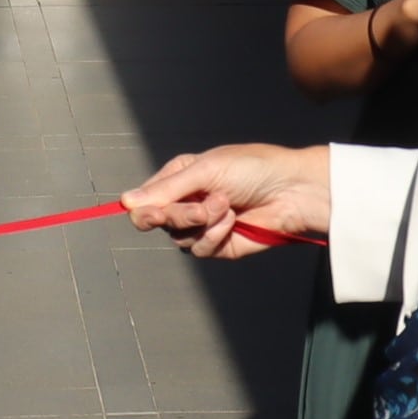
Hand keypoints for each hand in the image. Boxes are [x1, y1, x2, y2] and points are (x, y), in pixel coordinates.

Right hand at [123, 144, 330, 259]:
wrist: (292, 191)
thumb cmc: (253, 168)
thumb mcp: (205, 170)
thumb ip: (165, 190)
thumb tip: (125, 202)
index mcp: (179, 178)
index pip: (145, 200)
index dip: (143, 210)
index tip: (151, 214)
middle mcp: (187, 202)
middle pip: (157, 222)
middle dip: (178, 216)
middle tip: (200, 210)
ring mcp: (203, 225)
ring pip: (179, 238)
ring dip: (203, 224)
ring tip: (227, 207)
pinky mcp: (219, 245)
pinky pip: (200, 250)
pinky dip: (215, 236)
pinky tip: (234, 221)